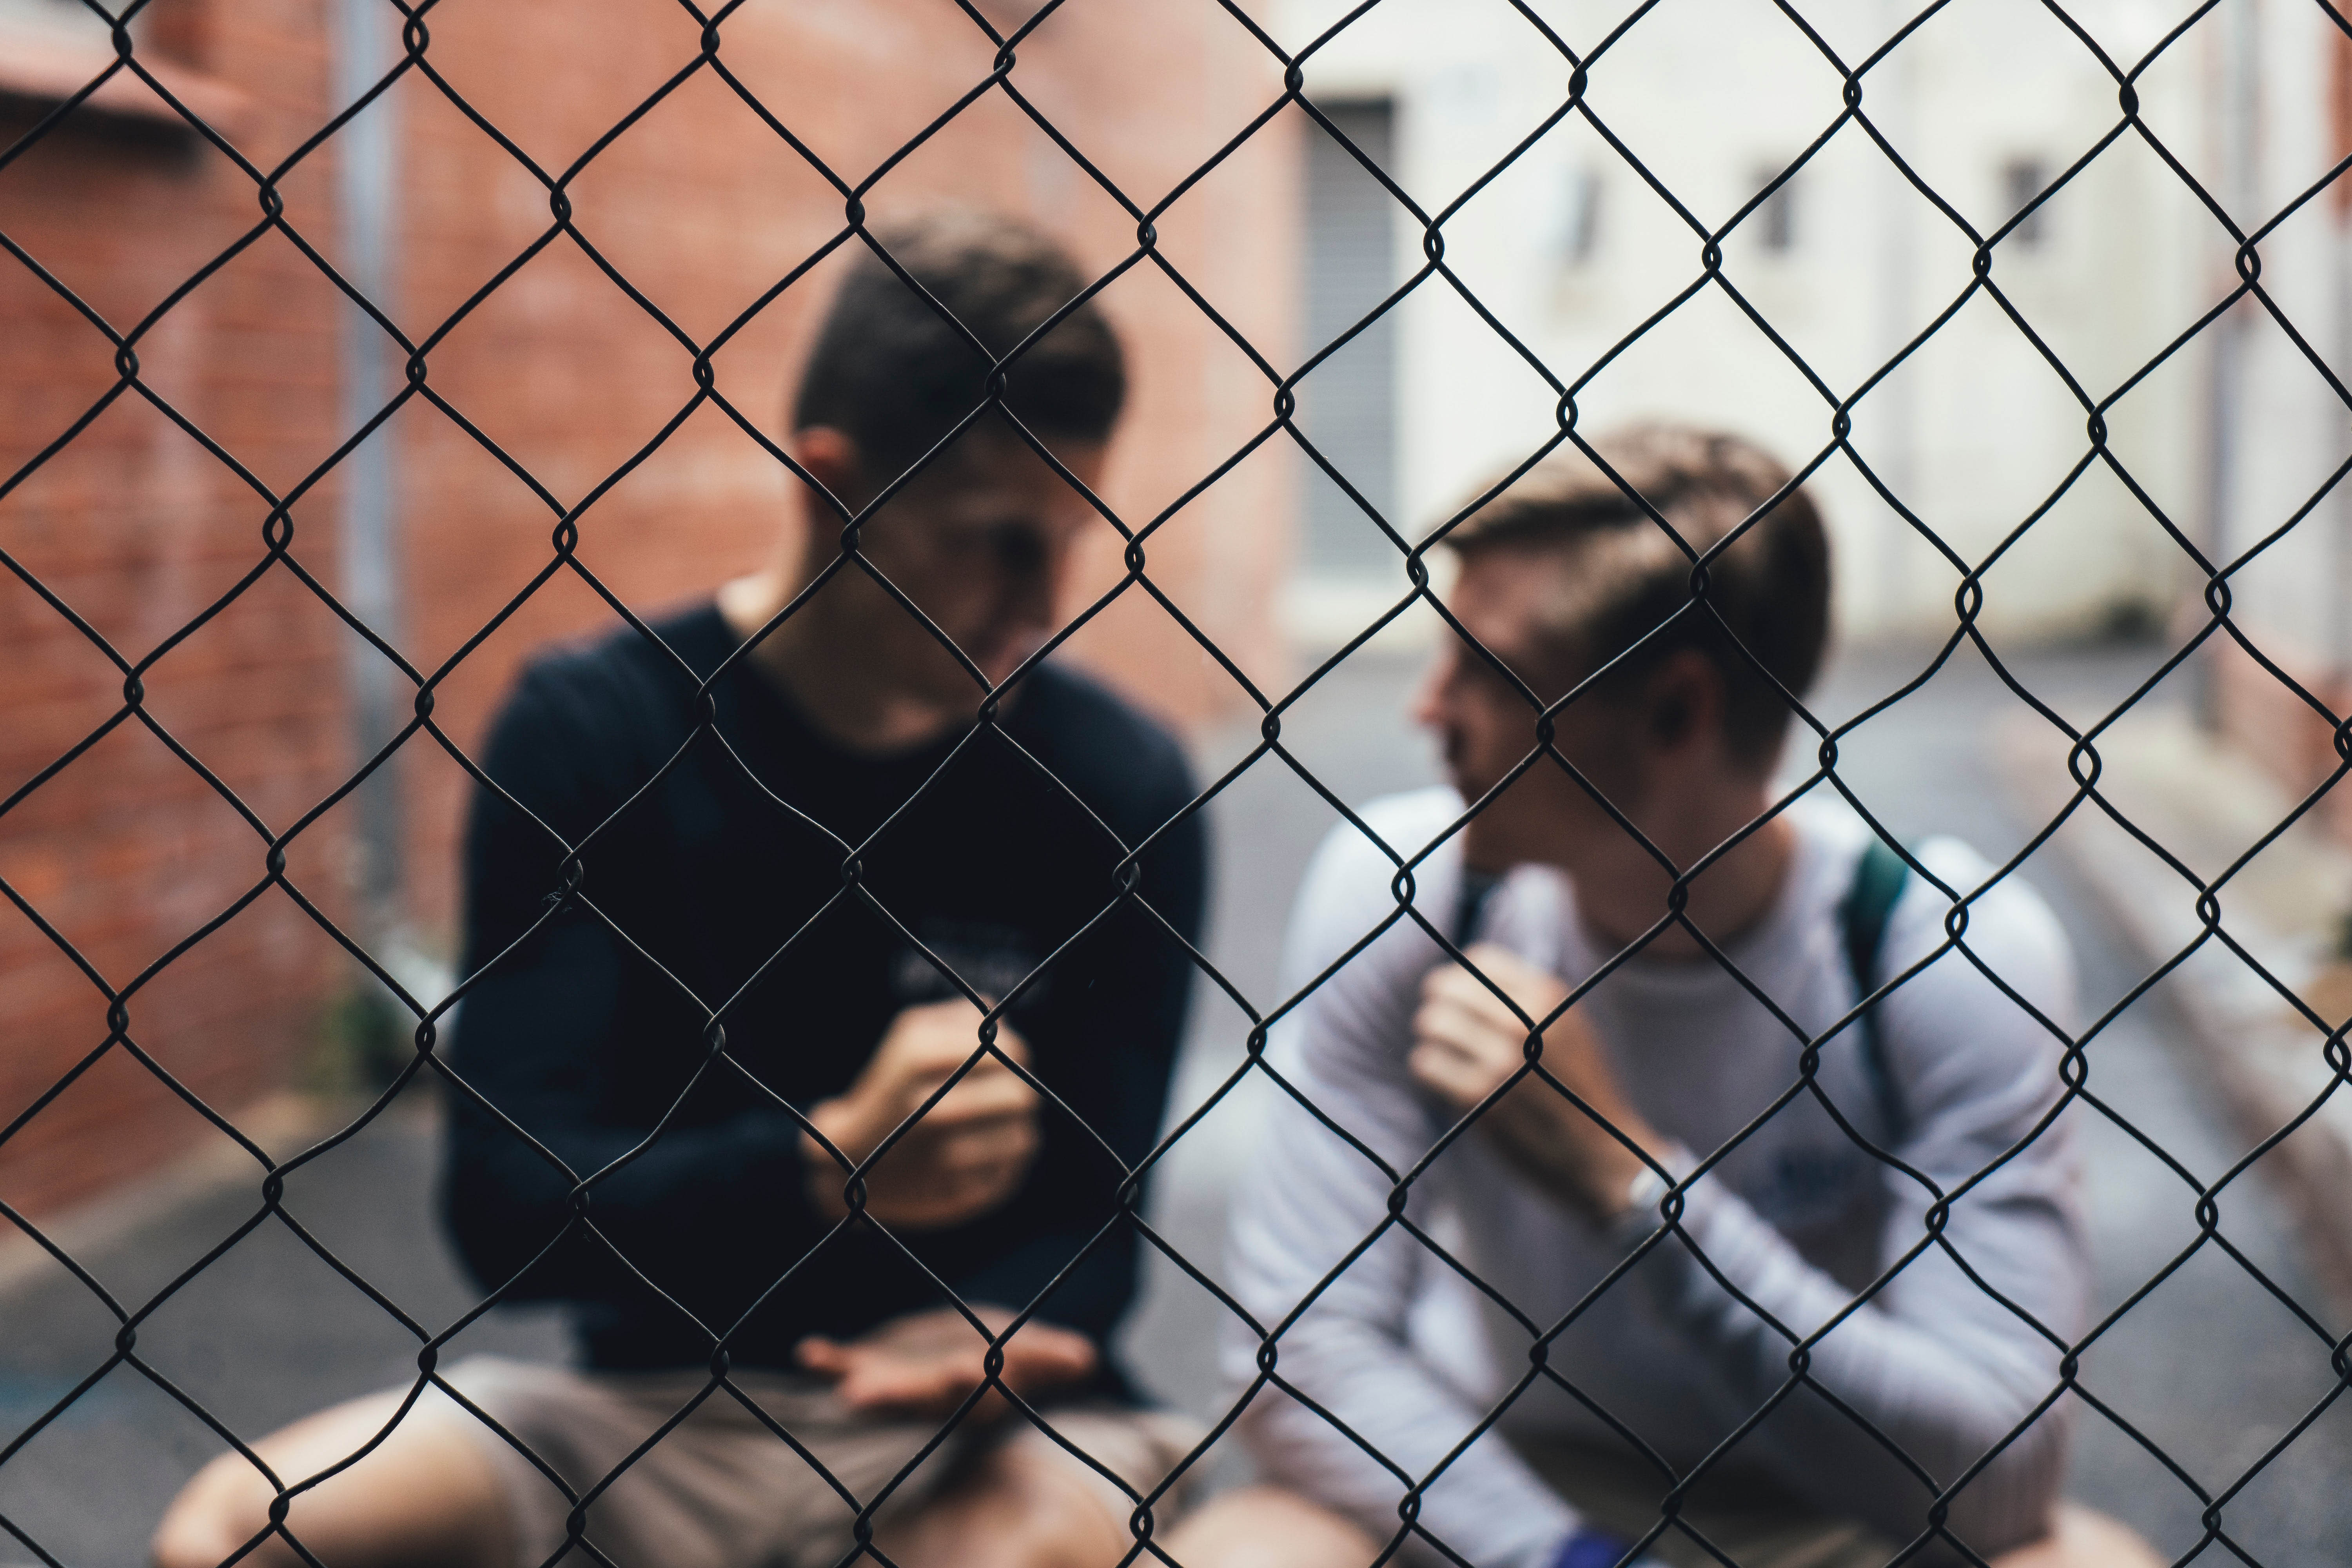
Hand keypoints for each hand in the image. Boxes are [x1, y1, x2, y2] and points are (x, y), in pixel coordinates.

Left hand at [796, 1305, 1097, 1420]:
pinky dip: (829, 1361)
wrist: (972, 1354)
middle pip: (915, 1401)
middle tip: (860, 1396)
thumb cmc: (1012, 1355)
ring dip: (857, 1388)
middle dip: (892, 1397)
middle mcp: (935, 1397)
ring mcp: (900, 1384)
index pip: (972, 1393)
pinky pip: (849, 1364)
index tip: (960, 1370)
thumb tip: (1085, 1357)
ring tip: (839, 1389)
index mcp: (976, 1394)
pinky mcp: (876, 1363)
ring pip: (878, 1392)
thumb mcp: (1034, 1350)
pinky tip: (809, 1351)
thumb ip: (1053, 1356)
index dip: (966, 1383)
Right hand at [802, 998, 1039, 1229]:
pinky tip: (982, 1156)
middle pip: (1021, 1096)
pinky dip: (1003, 1164)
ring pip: (1023, 1138)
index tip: (1006, 1061)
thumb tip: (1002, 1017)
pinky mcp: (956, 1196)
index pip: (1009, 1050)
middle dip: (1017, 1094)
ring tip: (994, 1127)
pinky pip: (1009, 1174)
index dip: (1015, 1053)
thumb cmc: (888, 1088)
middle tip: (1006, 1095)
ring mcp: (944, 1159)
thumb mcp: (909, 1037)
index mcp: (922, 1058)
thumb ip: (957, 1018)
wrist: (847, 1160)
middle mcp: (933, 1109)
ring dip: (1014, 1130)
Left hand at [1409, 942, 1661, 1222]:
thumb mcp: (1568, 1026)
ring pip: (1429, 1024)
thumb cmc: (1579, 1087)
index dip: (1463, 980)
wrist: (1602, 1152)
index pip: (1479, 960)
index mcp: (1548, 996)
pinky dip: (1429, 1071)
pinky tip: (1447, 1081)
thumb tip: (1463, 975)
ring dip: (1433, 1040)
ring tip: (1447, 1054)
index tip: (1464, 1001)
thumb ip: (1527, 997)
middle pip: (1444, 988)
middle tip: (1446, 1029)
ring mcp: (1500, 1059)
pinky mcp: (1479, 1096)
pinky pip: (1425, 1064)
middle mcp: (1522, 1021)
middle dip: (1440, 1007)